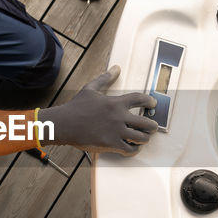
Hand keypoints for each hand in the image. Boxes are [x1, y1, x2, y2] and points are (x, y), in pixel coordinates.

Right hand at [39, 67, 158, 155]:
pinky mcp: (111, 144)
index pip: (140, 99)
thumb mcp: (90, 89)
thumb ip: (105, 78)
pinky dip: (135, 149)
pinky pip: (130, 149)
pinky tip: (133, 147)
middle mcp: (119, 117)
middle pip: (147, 123)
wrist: (64, 124)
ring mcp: (116, 132)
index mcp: (116, 103)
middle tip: (153, 126)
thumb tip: (116, 68)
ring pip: (141, 138)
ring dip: (145, 138)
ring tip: (144, 138)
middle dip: (153, 125)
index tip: (153, 104)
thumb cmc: (76, 107)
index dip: (150, 101)